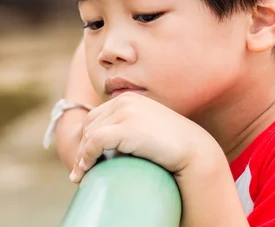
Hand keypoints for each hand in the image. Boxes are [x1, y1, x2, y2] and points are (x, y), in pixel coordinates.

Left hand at [69, 92, 218, 182]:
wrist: (194, 150)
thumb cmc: (171, 145)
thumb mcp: (146, 128)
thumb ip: (128, 127)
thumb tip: (107, 142)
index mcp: (127, 99)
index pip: (95, 117)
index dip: (86, 139)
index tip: (84, 159)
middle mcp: (124, 101)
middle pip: (89, 125)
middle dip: (82, 148)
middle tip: (80, 171)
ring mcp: (125, 112)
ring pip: (90, 135)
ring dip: (82, 156)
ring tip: (81, 175)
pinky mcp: (125, 128)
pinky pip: (95, 142)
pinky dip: (86, 157)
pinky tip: (85, 171)